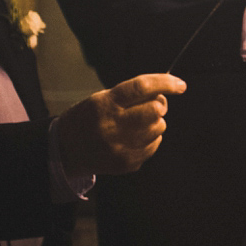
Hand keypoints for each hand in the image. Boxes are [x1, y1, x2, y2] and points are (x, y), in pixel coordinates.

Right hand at [58, 73, 186, 175]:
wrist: (65, 150)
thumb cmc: (88, 118)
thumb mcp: (102, 98)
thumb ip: (132, 95)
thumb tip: (164, 92)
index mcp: (105, 104)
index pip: (141, 87)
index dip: (165, 83)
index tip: (180, 84)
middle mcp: (113, 126)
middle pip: (155, 110)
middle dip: (159, 105)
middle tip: (151, 105)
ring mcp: (120, 147)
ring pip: (158, 128)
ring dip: (154, 122)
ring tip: (136, 123)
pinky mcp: (127, 163)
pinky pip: (154, 145)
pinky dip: (150, 138)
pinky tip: (134, 137)